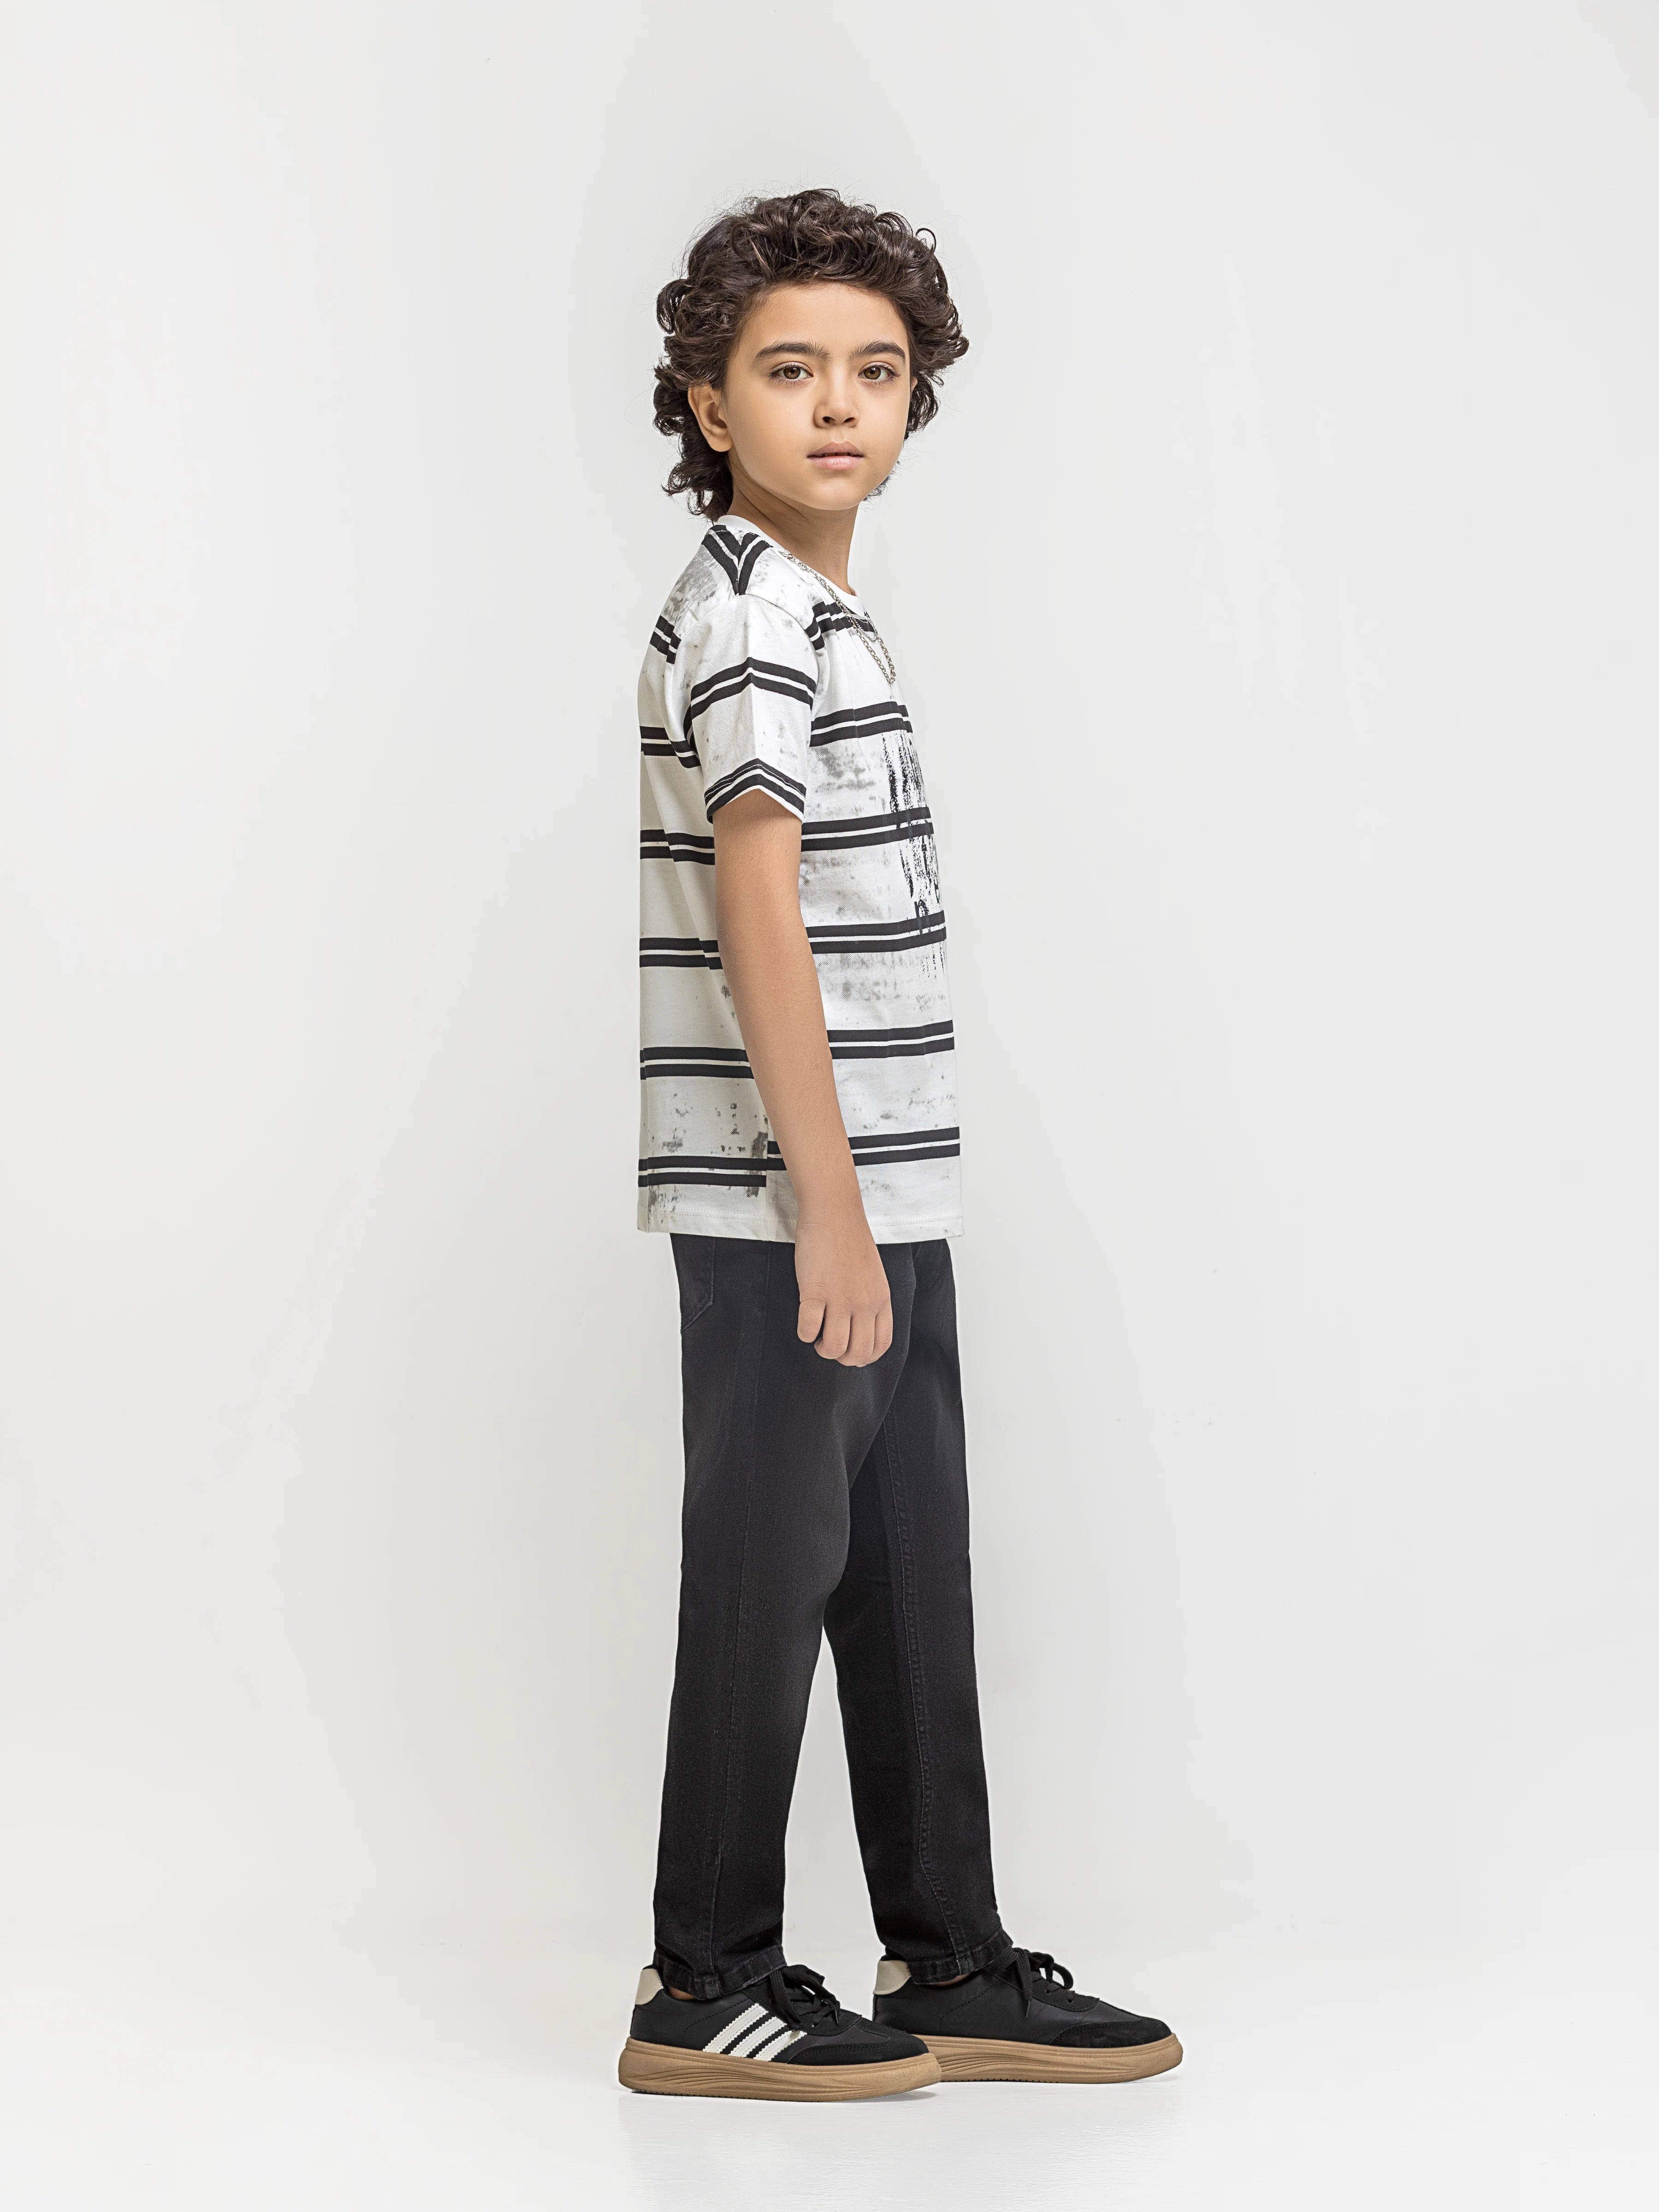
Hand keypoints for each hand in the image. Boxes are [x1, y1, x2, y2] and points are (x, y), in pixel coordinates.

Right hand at [795, 1197, 892, 1365]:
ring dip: (822, 1349)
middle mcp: (864, 1303)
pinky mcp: (814, 1291)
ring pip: (833, 1347)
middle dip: (842, 1358)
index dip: (865, 1357)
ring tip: (817, 1337)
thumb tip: (859, 1326)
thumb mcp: (873, 1274)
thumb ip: (870, 1300)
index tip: (852, 1353)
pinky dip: (804, 1333)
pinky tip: (805, 1322)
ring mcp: (839, 1298)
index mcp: (881, 1299)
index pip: (881, 1344)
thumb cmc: (850, 1239)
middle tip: (831, 1346)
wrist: (834, 1212)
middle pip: (858, 1352)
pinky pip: (807, 1329)